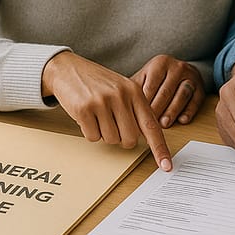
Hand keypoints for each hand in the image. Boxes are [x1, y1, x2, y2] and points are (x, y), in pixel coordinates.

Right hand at [42, 51, 171, 170]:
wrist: (69, 69)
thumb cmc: (98, 83)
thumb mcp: (123, 89)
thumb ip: (136, 110)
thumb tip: (146, 136)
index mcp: (135, 92)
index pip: (152, 126)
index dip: (160, 148)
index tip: (166, 166)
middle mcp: (121, 96)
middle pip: (130, 139)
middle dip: (121, 138)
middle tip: (111, 123)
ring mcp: (102, 102)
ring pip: (111, 139)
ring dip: (104, 133)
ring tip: (98, 116)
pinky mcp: (84, 109)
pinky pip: (93, 137)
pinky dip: (90, 132)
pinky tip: (87, 116)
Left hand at [130, 54, 204, 126]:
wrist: (179, 69)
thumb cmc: (157, 77)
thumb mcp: (145, 77)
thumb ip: (135, 89)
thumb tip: (121, 107)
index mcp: (161, 63)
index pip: (151, 85)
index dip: (144, 102)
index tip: (136, 116)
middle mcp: (177, 67)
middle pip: (166, 91)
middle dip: (157, 109)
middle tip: (149, 124)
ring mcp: (191, 76)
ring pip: (182, 95)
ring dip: (173, 111)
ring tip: (164, 124)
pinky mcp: (201, 88)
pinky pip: (196, 100)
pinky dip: (189, 111)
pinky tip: (182, 120)